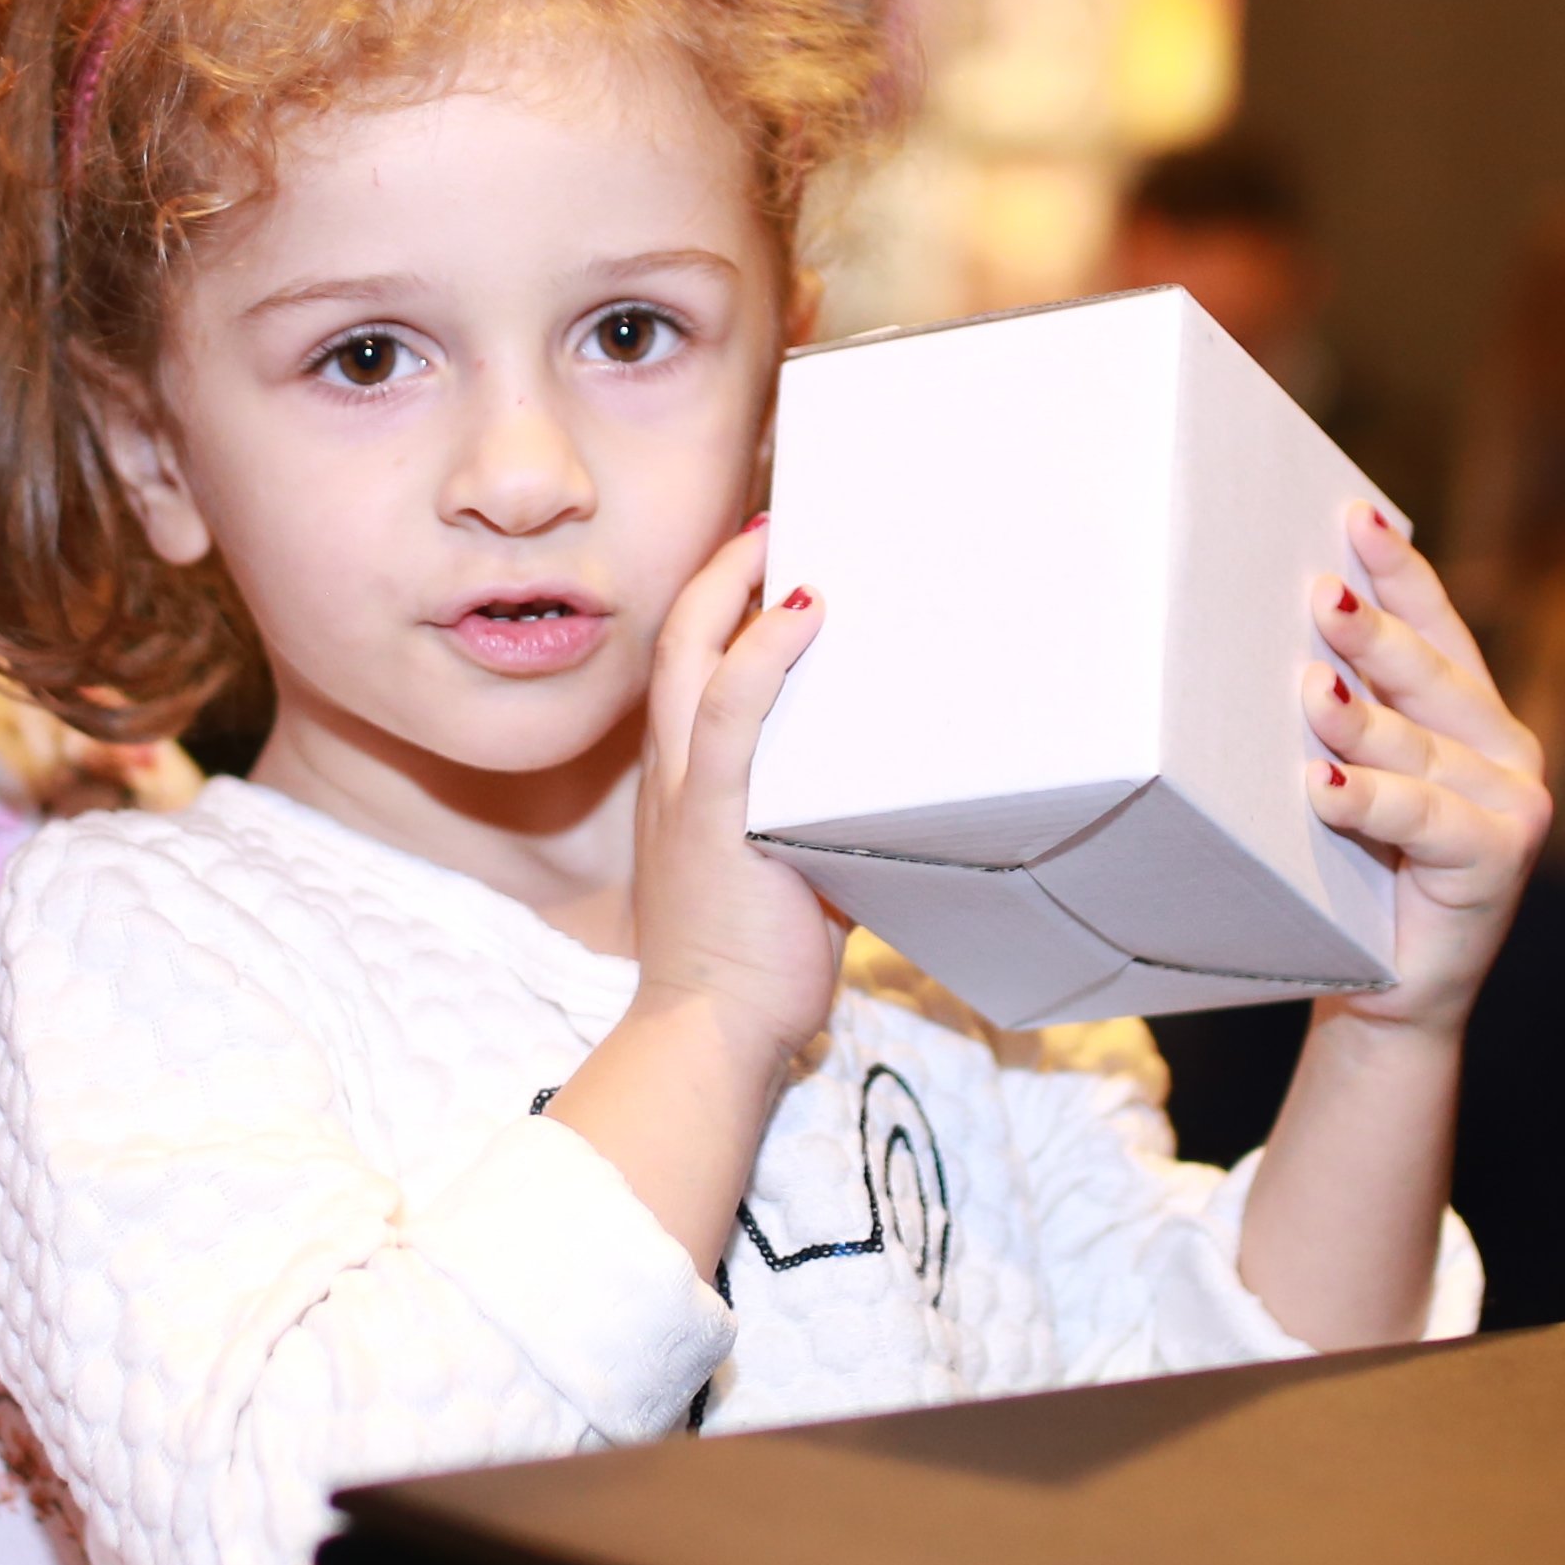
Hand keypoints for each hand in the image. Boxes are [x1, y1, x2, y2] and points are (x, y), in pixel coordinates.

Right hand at [626, 514, 841, 1081]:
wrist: (708, 1035)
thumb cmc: (752, 967)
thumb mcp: (788, 877)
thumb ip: (822, 826)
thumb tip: (890, 805)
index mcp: (684, 786)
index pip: (686, 673)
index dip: (716, 611)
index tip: (758, 566)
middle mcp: (674, 777)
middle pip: (679, 643)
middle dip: (723, 576)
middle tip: (769, 529)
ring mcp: (690, 793)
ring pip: (694, 660)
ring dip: (739, 592)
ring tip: (785, 547)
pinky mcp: (716, 819)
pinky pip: (730, 715)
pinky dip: (763, 656)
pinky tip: (803, 615)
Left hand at [1302, 503, 1548, 1042]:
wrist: (1381, 991)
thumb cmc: (1350, 874)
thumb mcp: (1346, 776)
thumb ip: (1342, 712)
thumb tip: (1279, 643)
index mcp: (1472, 714)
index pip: (1436, 626)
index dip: (1399, 571)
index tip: (1356, 517)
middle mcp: (1504, 747)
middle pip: (1430, 675)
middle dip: (1373, 632)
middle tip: (1322, 593)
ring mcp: (1512, 801)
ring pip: (1420, 747)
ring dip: (1361, 719)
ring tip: (1311, 691)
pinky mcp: (1502, 857)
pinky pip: (1426, 816)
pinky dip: (1373, 802)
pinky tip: (1323, 788)